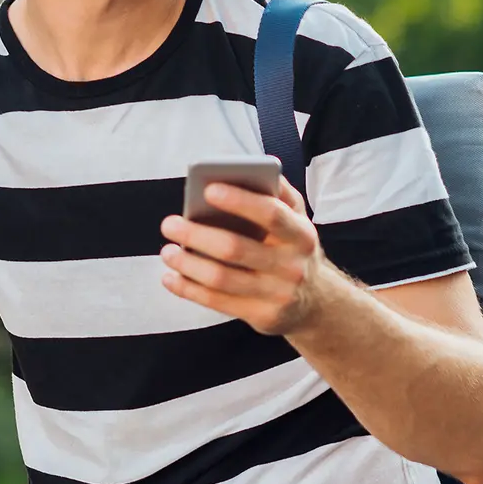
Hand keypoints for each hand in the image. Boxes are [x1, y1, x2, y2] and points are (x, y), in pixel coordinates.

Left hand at [159, 177, 327, 336]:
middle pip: (236, 249)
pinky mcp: (262, 316)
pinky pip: (217, 302)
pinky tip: (171, 278)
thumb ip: (278, 193)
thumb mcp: (297, 220)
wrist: (315, 302)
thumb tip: (247, 167)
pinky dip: (188, 289)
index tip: (207, 189)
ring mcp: (277, 294)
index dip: (239, 201)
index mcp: (300, 234)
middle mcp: (292, 265)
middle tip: (169, 224)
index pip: (270, 214)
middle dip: (196, 235)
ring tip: (167, 251)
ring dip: (187, 264)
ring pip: (221, 278)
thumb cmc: (292, 249)